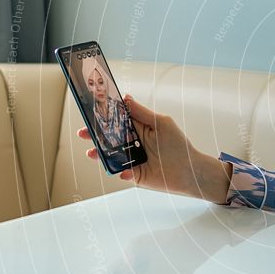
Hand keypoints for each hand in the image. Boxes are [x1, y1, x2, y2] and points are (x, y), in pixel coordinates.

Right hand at [77, 95, 231, 202]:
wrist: (190, 170)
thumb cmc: (179, 145)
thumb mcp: (161, 123)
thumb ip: (142, 112)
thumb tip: (125, 97)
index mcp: (138, 129)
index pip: (116, 121)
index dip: (103, 117)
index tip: (90, 112)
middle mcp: (132, 144)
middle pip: (108, 138)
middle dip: (94, 136)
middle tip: (84, 133)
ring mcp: (132, 160)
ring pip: (111, 156)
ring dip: (101, 154)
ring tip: (93, 152)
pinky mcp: (134, 175)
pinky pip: (122, 173)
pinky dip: (121, 172)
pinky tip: (125, 171)